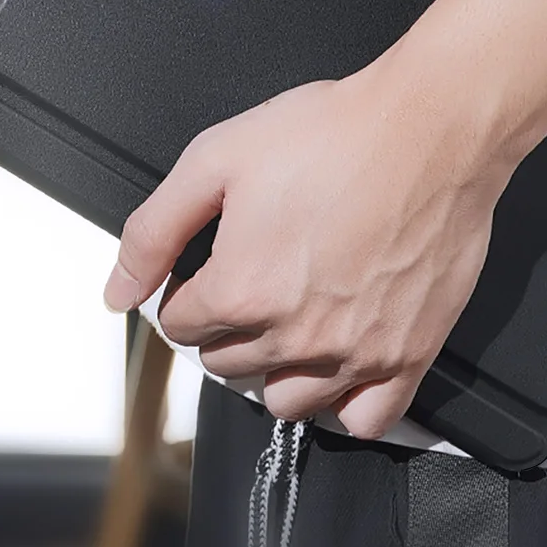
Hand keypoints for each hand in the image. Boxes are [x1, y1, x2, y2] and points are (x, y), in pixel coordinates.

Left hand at [103, 40, 515, 438]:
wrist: (430, 126)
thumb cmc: (336, 133)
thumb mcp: (217, 158)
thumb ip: (153, 231)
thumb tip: (115, 289)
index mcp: (241, 291)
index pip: (180, 325)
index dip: (189, 290)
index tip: (212, 265)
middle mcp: (295, 335)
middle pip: (227, 365)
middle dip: (227, 326)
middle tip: (256, 277)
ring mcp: (354, 353)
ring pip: (286, 401)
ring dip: (276, 369)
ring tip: (292, 320)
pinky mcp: (407, 356)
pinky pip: (362, 420)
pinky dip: (344, 403)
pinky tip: (340, 363)